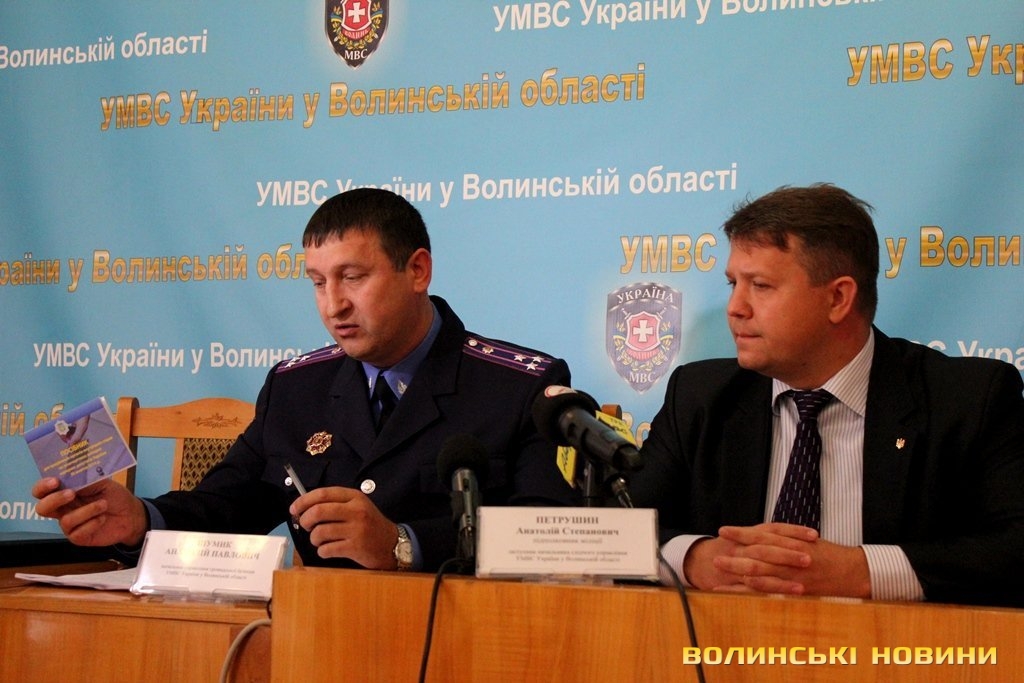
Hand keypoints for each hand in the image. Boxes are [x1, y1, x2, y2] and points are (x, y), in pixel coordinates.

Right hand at [31, 477, 147, 546]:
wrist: (131, 514)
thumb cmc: (114, 496)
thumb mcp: (102, 482)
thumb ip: (85, 479)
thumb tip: (71, 475)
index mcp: (65, 492)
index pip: (42, 491)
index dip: (43, 487)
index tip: (55, 481)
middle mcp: (63, 509)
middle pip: (42, 508)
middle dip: (55, 500)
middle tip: (72, 494)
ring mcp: (70, 525)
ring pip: (65, 521)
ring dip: (86, 511)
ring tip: (103, 505)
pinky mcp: (79, 537)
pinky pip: (77, 533)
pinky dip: (92, 524)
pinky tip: (102, 518)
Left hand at [289, 486, 398, 569]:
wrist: (392, 544)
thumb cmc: (370, 525)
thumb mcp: (358, 506)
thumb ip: (336, 504)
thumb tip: (304, 508)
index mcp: (354, 497)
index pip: (322, 494)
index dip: (303, 501)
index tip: (294, 509)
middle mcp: (356, 511)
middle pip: (318, 511)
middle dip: (305, 520)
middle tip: (306, 526)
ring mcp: (356, 529)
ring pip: (320, 532)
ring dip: (314, 539)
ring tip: (320, 541)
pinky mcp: (355, 547)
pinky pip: (327, 549)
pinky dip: (322, 551)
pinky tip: (328, 550)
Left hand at [685, 523, 870, 597]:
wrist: (855, 571)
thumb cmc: (831, 555)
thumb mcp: (807, 540)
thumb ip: (785, 538)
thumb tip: (762, 535)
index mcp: (792, 542)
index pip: (761, 536)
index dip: (741, 533)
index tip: (724, 531)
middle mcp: (791, 558)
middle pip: (756, 556)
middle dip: (734, 556)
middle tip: (716, 556)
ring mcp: (794, 576)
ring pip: (761, 574)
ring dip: (738, 573)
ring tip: (720, 572)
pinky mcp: (798, 592)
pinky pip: (772, 592)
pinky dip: (753, 592)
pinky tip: (738, 592)